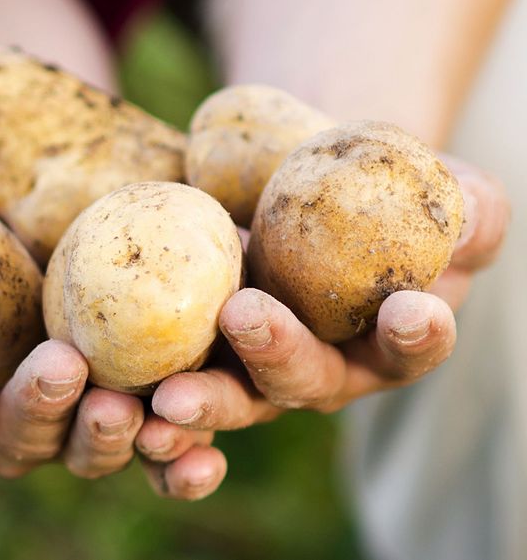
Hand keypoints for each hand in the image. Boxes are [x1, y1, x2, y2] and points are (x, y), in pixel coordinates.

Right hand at [0, 174, 217, 490]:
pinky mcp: (149, 402)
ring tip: (128, 408)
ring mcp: (83, 418)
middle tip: (55, 369)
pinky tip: (202, 453)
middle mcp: (18, 421)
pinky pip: (167, 449)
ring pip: (91, 451)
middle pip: (17, 443)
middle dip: (33, 412)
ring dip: (108, 438)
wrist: (50, 202)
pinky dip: (182, 462)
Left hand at [137, 156, 508, 496]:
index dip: (416, 336)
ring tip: (167, 397)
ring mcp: (255, 366)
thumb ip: (469, 213)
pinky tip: (118, 398)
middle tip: (246, 318)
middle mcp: (320, 367)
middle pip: (303, 381)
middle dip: (278, 357)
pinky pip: (175, 383)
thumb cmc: (386, 194)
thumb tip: (467, 222)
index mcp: (385, 342)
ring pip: (232, 398)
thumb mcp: (444, 194)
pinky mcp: (202, 352)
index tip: (411, 309)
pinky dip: (149, 401)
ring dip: (202, 402)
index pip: (410, 348)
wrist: (311, 187)